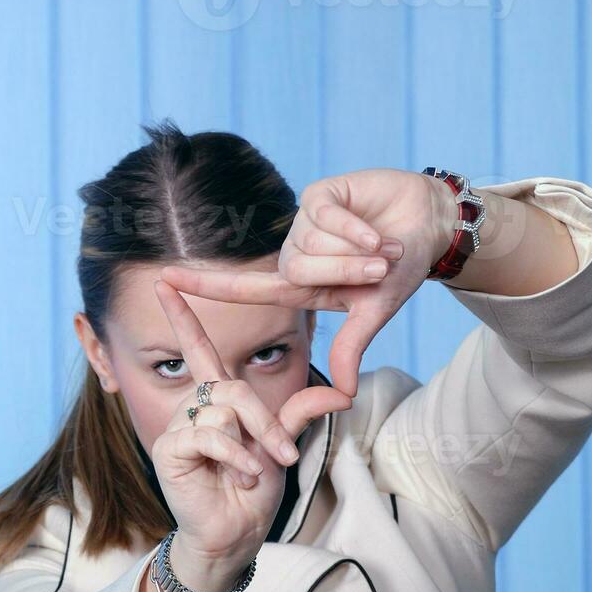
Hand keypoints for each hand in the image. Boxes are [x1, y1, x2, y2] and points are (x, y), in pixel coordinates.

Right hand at [148, 279, 351, 585]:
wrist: (234, 534)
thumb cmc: (251, 493)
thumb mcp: (280, 445)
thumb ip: (298, 412)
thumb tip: (340, 390)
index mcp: (213, 402)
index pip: (197, 349)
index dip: (182, 316)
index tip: (166, 282)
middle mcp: (192, 409)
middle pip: (231, 388)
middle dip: (264, 421)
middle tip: (284, 454)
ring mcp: (177, 429)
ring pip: (224, 410)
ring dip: (253, 443)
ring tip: (259, 470)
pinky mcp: (169, 451)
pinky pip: (209, 435)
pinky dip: (234, 456)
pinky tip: (240, 475)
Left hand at [161, 168, 456, 398]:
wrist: (430, 225)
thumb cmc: (400, 269)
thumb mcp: (374, 311)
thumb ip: (351, 345)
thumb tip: (344, 395)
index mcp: (299, 287)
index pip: (241, 288)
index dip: (202, 286)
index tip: (161, 281)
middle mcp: (294, 255)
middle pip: (294, 271)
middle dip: (347, 271)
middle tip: (380, 267)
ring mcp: (302, 223)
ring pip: (313, 244)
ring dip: (358, 249)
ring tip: (382, 244)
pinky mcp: (317, 195)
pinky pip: (326, 217)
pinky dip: (360, 228)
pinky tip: (378, 227)